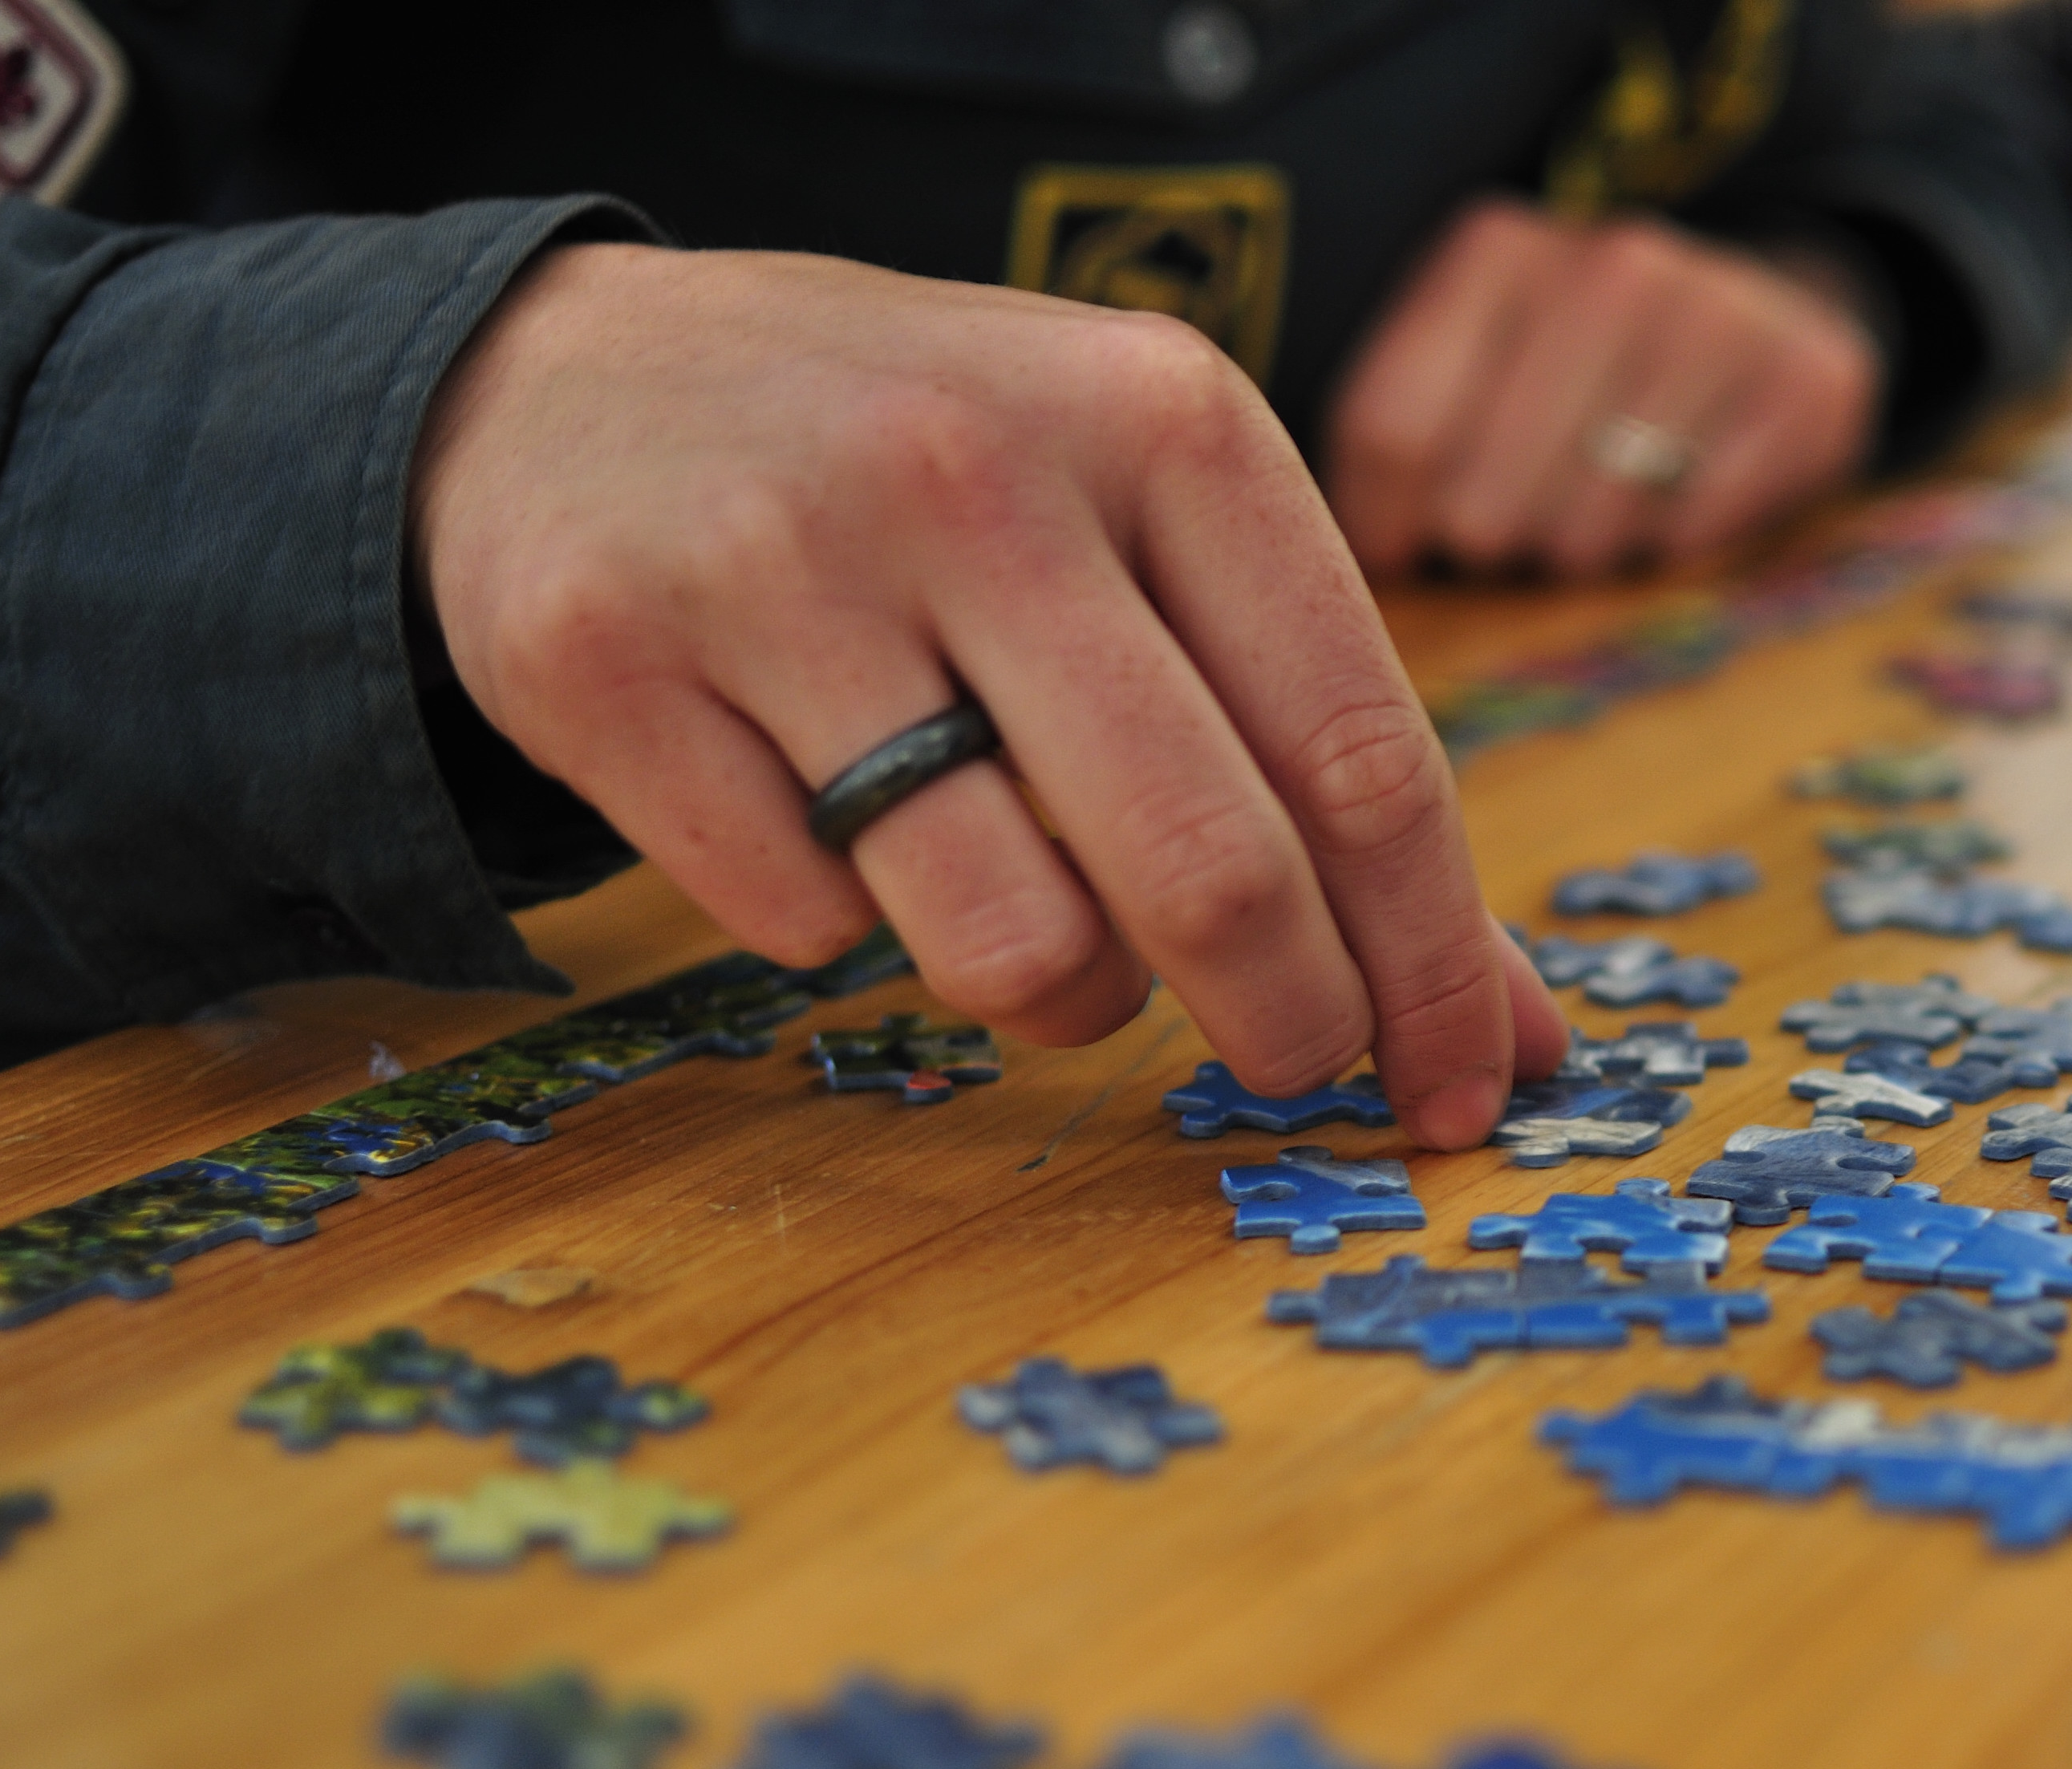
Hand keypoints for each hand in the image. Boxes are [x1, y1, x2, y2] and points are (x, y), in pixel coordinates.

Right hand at [412, 243, 1563, 1149]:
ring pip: (1011, 942)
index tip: (1460, 1091)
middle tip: (1288, 1066)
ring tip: (1028, 913)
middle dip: (1286, 1024)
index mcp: (1161, 420)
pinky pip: (804, 932)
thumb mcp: (1150, 533)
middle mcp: (980, 474)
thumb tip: (1506, 1036)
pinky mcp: (606, 665)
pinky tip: (821, 815)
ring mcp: (779, 563)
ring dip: (1058, 996)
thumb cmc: (932, 480)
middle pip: (1211, 869)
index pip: (1364, 755)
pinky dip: (844, 928)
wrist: (565, 374)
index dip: (1432, 965)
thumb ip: (1326, 758)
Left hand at [1327, 196, 1881, 580]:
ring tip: (1593, 519)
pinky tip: (1675, 507)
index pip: (1392, 431)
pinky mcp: (1810, 379)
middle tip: (1516, 534)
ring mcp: (1722, 312)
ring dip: (1583, 551)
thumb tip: (1361, 558)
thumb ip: (1390, 442)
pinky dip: (1678, 546)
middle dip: (1490, 545)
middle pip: (1485, 500)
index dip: (1387, 525)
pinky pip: (1701, 529)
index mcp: (1497, 248)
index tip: (1402, 556)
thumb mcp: (1467, 373)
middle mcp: (1613, 259)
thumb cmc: (1572, 378)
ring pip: (1594, 525)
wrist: (1756, 321)